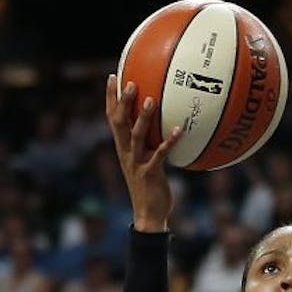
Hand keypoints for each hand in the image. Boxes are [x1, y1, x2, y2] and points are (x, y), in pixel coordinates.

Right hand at [105, 74, 182, 232]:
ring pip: (136, 136)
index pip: (112, 118)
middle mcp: (126, 153)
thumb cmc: (149, 186)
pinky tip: (180, 129)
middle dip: (122, 102)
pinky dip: (170, 141)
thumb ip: (149, 143)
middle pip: (119, 123)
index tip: (113, 76)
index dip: (110, 98)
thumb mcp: (144, 161)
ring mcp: (137, 163)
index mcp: (122, 148)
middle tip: (129, 81)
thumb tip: (165, 122)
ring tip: (151, 99)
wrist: (148, 215)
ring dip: (143, 117)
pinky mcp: (150, 173)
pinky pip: (160, 154)